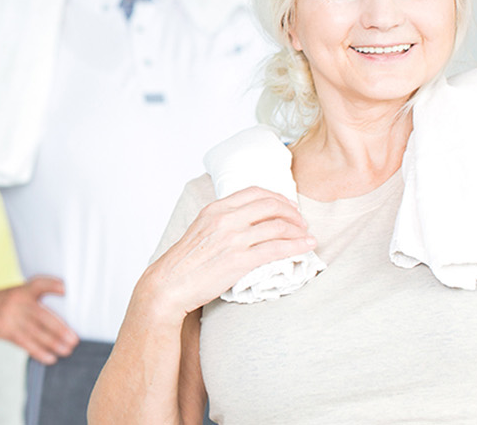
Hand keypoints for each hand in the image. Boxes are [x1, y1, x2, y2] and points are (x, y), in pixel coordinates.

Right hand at [0, 276, 78, 363]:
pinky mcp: (3, 329)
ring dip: (53, 343)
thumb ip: (33, 301)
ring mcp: (9, 316)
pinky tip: (50, 358)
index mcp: (22, 289)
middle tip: (74, 339)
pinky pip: (25, 343)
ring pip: (35, 332)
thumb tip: (59, 320)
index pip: (39, 284)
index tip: (66, 290)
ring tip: (67, 350)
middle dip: (60, 329)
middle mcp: (17, 301)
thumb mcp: (15, 294)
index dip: (52, 285)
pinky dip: (39, 351)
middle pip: (42, 315)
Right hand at [143, 186, 315, 318]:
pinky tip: (306, 247)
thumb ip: (223, 220)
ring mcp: (233, 239)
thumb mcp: (201, 229)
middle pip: (270, 205)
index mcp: (216, 208)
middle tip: (300, 222)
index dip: (277, 197)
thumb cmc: (185, 262)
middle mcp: (225, 219)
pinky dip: (296, 246)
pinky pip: (276, 248)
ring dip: (298, 230)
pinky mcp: (239, 260)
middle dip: (291, 212)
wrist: (170, 284)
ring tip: (306, 236)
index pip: (255, 192)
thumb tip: (247, 220)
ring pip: (277, 226)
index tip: (287, 207)